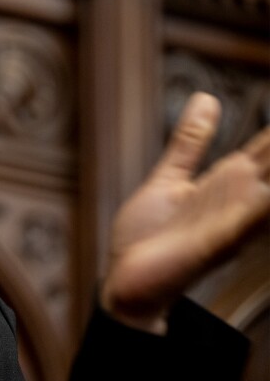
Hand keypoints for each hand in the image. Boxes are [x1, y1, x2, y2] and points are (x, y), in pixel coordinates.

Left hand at [101, 92, 269, 333]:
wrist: (125, 281)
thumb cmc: (150, 234)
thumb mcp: (171, 177)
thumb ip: (190, 142)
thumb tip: (208, 98)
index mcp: (229, 182)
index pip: (269, 148)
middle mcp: (239, 200)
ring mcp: (230, 222)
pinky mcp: (214, 243)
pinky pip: (246, 222)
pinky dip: (261, 206)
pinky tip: (264, 189)